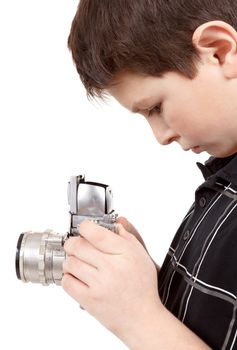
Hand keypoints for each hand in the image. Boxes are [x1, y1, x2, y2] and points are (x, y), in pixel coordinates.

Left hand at [62, 220, 160, 341]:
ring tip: (78, 262)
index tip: (84, 228)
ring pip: (70, 262)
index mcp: (124, 254)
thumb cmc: (142, 288)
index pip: (96, 234)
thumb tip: (114, 225)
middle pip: (78, 246)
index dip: (85, 227)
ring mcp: (98, 284)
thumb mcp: (141, 256)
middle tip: (76, 244)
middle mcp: (111, 268)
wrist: (142, 318)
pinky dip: (68, 276)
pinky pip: (67, 282)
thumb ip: (127, 237)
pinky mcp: (89, 300)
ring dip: (71, 259)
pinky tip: (76, 276)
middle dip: (73, 243)